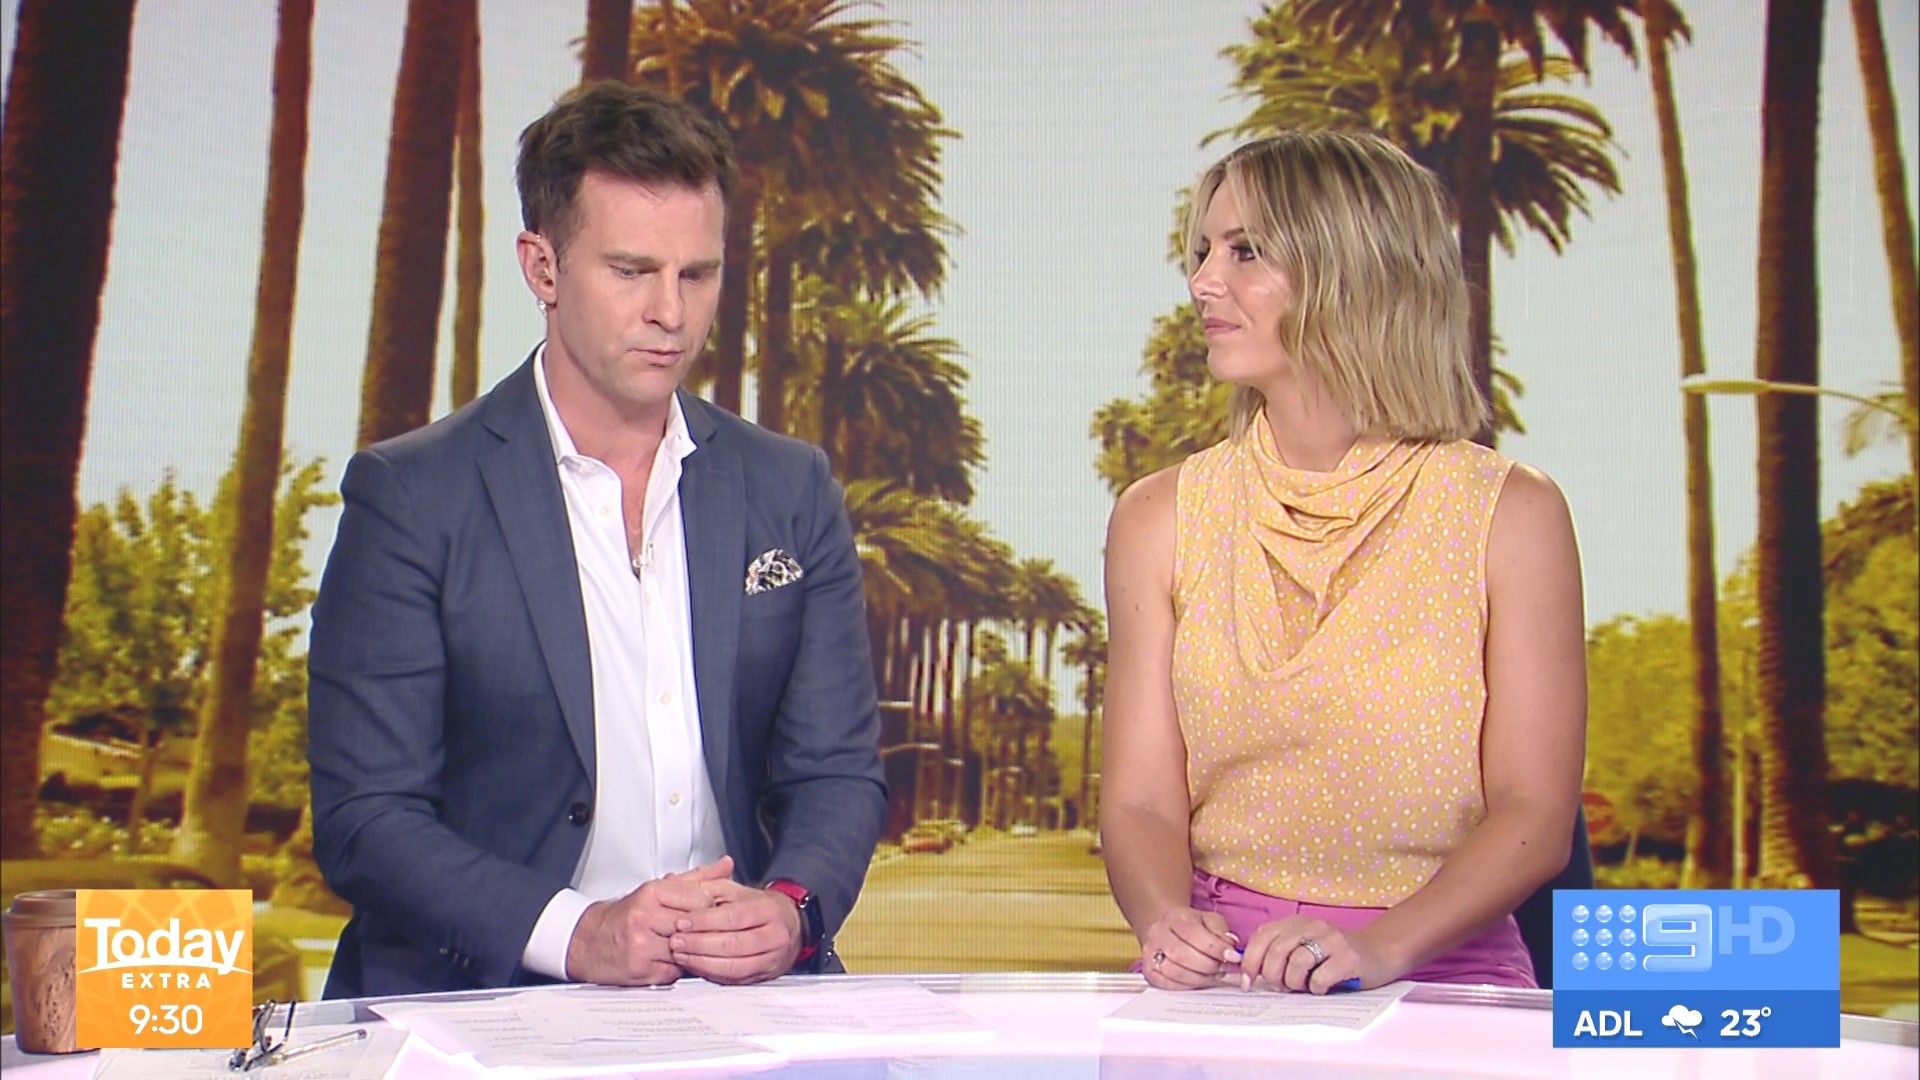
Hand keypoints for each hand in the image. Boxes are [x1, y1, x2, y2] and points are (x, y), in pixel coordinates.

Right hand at [564, 858, 732, 984]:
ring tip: (682, 946)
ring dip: (690, 951)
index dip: (710, 908)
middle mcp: (644, 916)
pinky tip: (668, 960)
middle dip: (702, 931)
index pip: (701, 899)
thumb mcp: (658, 890)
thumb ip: (695, 879)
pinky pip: (675, 971)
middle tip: (701, 932)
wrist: (587, 942)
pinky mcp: (641, 969)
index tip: (709, 912)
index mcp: (651, 892)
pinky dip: (676, 968)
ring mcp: (642, 945)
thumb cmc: (623, 916)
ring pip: (688, 950)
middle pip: (695, 925)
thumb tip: (725, 866)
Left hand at [666, 872, 802, 984]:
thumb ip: (705, 887)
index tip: (682, 922)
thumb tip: (676, 884)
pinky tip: (695, 965)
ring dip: (702, 962)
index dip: (705, 921)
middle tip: (676, 941)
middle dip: (699, 944)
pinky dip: (711, 973)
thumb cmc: (757, 906)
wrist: (788, 925)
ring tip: (681, 955)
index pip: (733, 916)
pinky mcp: (762, 975)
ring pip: (734, 966)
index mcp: (767, 909)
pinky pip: (734, 979)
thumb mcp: (734, 889)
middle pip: (733, 943)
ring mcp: (770, 958)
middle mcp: (774, 935)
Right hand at [1139, 906, 1239, 989]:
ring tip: (1216, 975)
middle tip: (1226, 968)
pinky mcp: (1149, 971)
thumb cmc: (1192, 926)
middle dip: (1209, 965)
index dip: (1215, 947)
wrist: (1168, 931)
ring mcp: (1150, 953)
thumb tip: (1230, 945)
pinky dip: (1189, 985)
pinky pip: (1169, 984)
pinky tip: (1201, 980)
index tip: (1233, 956)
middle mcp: (1158, 933)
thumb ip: (1221, 931)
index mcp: (1174, 917)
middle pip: (1182, 954)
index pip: (1192, 933)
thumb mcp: (1209, 920)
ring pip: (1175, 972)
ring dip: (1201, 978)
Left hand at [1238, 916, 1392, 993]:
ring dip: (1294, 983)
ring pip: (1296, 963)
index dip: (1250, 961)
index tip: (1248, 982)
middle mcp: (1312, 926)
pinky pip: (1320, 977)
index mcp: (1296, 923)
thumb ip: (1279, 954)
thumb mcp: (1304, 947)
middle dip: (1272, 976)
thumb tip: (1249, 975)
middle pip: (1276, 951)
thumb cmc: (1334, 957)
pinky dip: (1315, 988)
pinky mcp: (1348, 957)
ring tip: (1303, 987)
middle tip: (1282, 987)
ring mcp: (1331, 940)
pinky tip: (1322, 988)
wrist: (1379, 953)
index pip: (1262, 936)